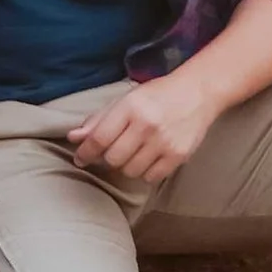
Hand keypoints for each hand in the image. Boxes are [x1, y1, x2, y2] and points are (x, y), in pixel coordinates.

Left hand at [67, 69, 218, 186]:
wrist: (197, 93)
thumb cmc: (156, 96)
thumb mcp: (125, 100)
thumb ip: (99, 119)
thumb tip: (74, 137)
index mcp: (130, 108)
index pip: (99, 138)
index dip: (85, 152)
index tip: (80, 158)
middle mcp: (147, 125)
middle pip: (113, 158)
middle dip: (108, 158)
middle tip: (113, 151)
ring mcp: (164, 142)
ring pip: (131, 171)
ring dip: (126, 166)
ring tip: (133, 153)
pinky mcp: (179, 156)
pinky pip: (151, 178)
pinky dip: (144, 172)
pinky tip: (147, 159)